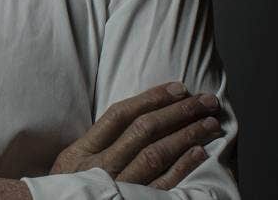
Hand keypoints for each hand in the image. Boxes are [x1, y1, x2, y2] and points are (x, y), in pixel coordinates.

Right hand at [50, 81, 222, 188]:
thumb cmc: (68, 189)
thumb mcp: (70, 162)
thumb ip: (95, 142)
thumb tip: (132, 117)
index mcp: (83, 151)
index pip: (120, 115)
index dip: (151, 98)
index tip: (178, 87)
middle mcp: (101, 166)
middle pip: (144, 130)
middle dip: (178, 111)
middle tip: (205, 100)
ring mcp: (119, 186)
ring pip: (156, 154)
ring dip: (187, 136)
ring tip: (209, 123)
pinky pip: (162, 185)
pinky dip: (182, 167)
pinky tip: (199, 153)